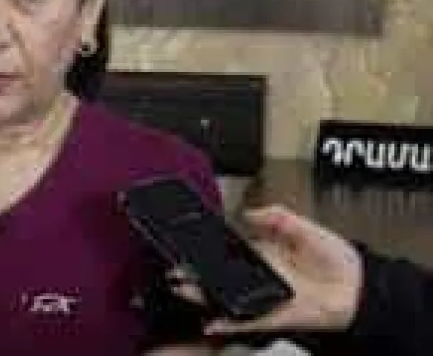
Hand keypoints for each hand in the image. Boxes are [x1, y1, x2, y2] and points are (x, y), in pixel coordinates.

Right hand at [190, 205, 363, 335]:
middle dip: (196, 275)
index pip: (228, 252)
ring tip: (183, 290)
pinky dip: (230, 323)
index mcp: (264, 254)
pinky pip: (248, 321)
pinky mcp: (276, 316)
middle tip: (176, 271)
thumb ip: (277, 216)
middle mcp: (261, 277)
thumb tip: (249, 212)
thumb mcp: (305, 226)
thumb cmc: (338, 260)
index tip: (187, 247)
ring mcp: (266, 298)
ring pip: (228, 299)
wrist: (360, 288)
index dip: (208, 251)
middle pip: (221, 277)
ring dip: (205, 298)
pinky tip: (212, 322)